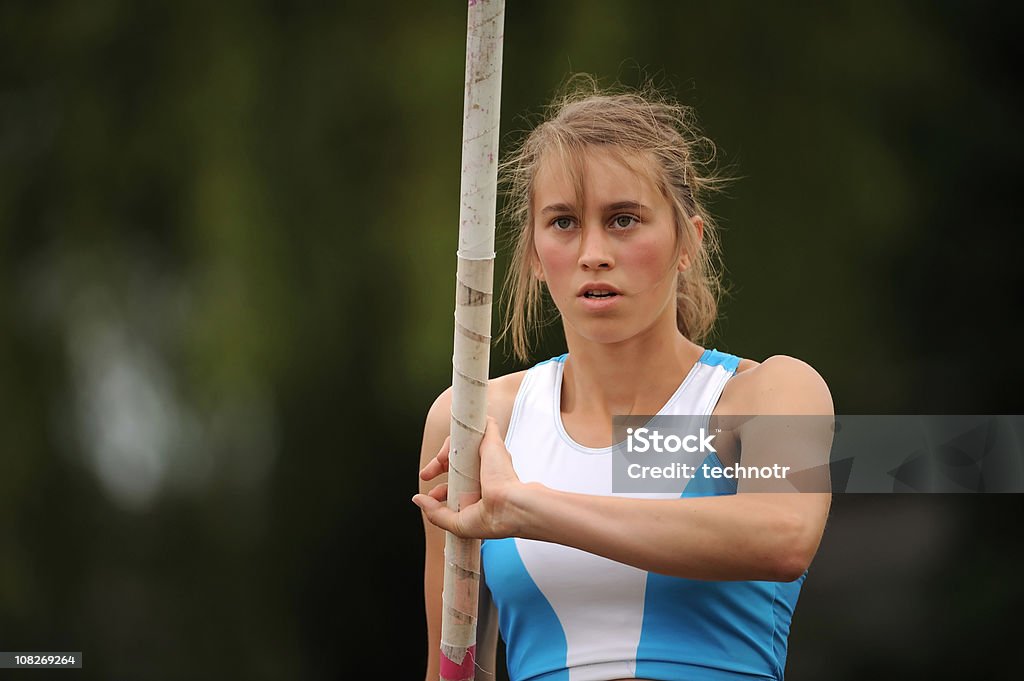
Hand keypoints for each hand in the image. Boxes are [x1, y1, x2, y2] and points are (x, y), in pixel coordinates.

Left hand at [413, 416, 525, 538]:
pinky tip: (455, 433)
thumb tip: (419, 500)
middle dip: (438, 464)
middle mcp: (485, 472)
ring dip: (447, 448)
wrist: (508, 506)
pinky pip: (478, 423)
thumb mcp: (457, 523)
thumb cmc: (493, 519)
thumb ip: (436, 513)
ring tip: (440, 460)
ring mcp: (489, 455)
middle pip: (457, 460)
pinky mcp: (492, 441)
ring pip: (464, 441)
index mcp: (480, 491)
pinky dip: (467, 421)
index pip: (458, 483)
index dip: (442, 487)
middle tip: (427, 474)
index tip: (433, 494)